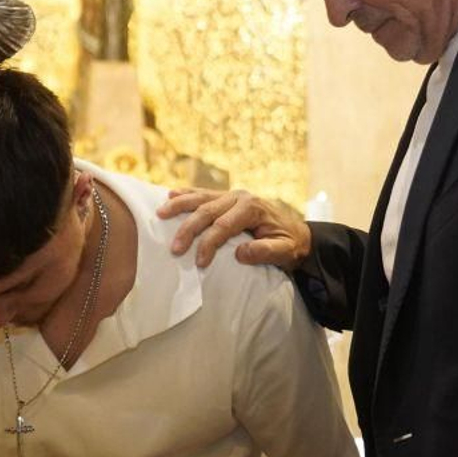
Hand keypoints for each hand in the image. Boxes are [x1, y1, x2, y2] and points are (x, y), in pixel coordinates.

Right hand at [157, 188, 311, 269]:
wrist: (297, 232)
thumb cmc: (290, 244)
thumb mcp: (285, 251)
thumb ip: (265, 252)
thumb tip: (240, 254)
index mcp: (252, 208)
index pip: (224, 226)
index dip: (209, 244)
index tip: (200, 262)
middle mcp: (240, 197)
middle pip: (207, 211)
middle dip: (189, 229)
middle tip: (174, 249)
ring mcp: (232, 195)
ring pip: (201, 198)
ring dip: (179, 205)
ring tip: (160, 213)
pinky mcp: (226, 197)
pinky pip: (203, 194)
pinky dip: (186, 194)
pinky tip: (170, 194)